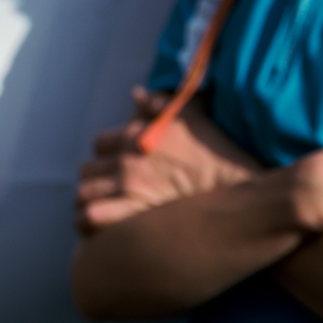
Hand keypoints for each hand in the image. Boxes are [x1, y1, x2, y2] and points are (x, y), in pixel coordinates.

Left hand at [77, 90, 259, 233]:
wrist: (239, 190)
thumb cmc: (218, 154)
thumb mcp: (192, 118)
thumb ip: (163, 103)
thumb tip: (138, 93)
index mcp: (136, 136)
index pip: (100, 144)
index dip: (107, 156)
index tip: (117, 167)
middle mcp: (127, 160)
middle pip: (87, 171)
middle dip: (96, 181)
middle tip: (109, 194)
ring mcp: (129, 188)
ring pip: (83, 195)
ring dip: (89, 203)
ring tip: (100, 213)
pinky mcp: (133, 214)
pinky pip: (92, 217)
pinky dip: (90, 222)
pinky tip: (102, 229)